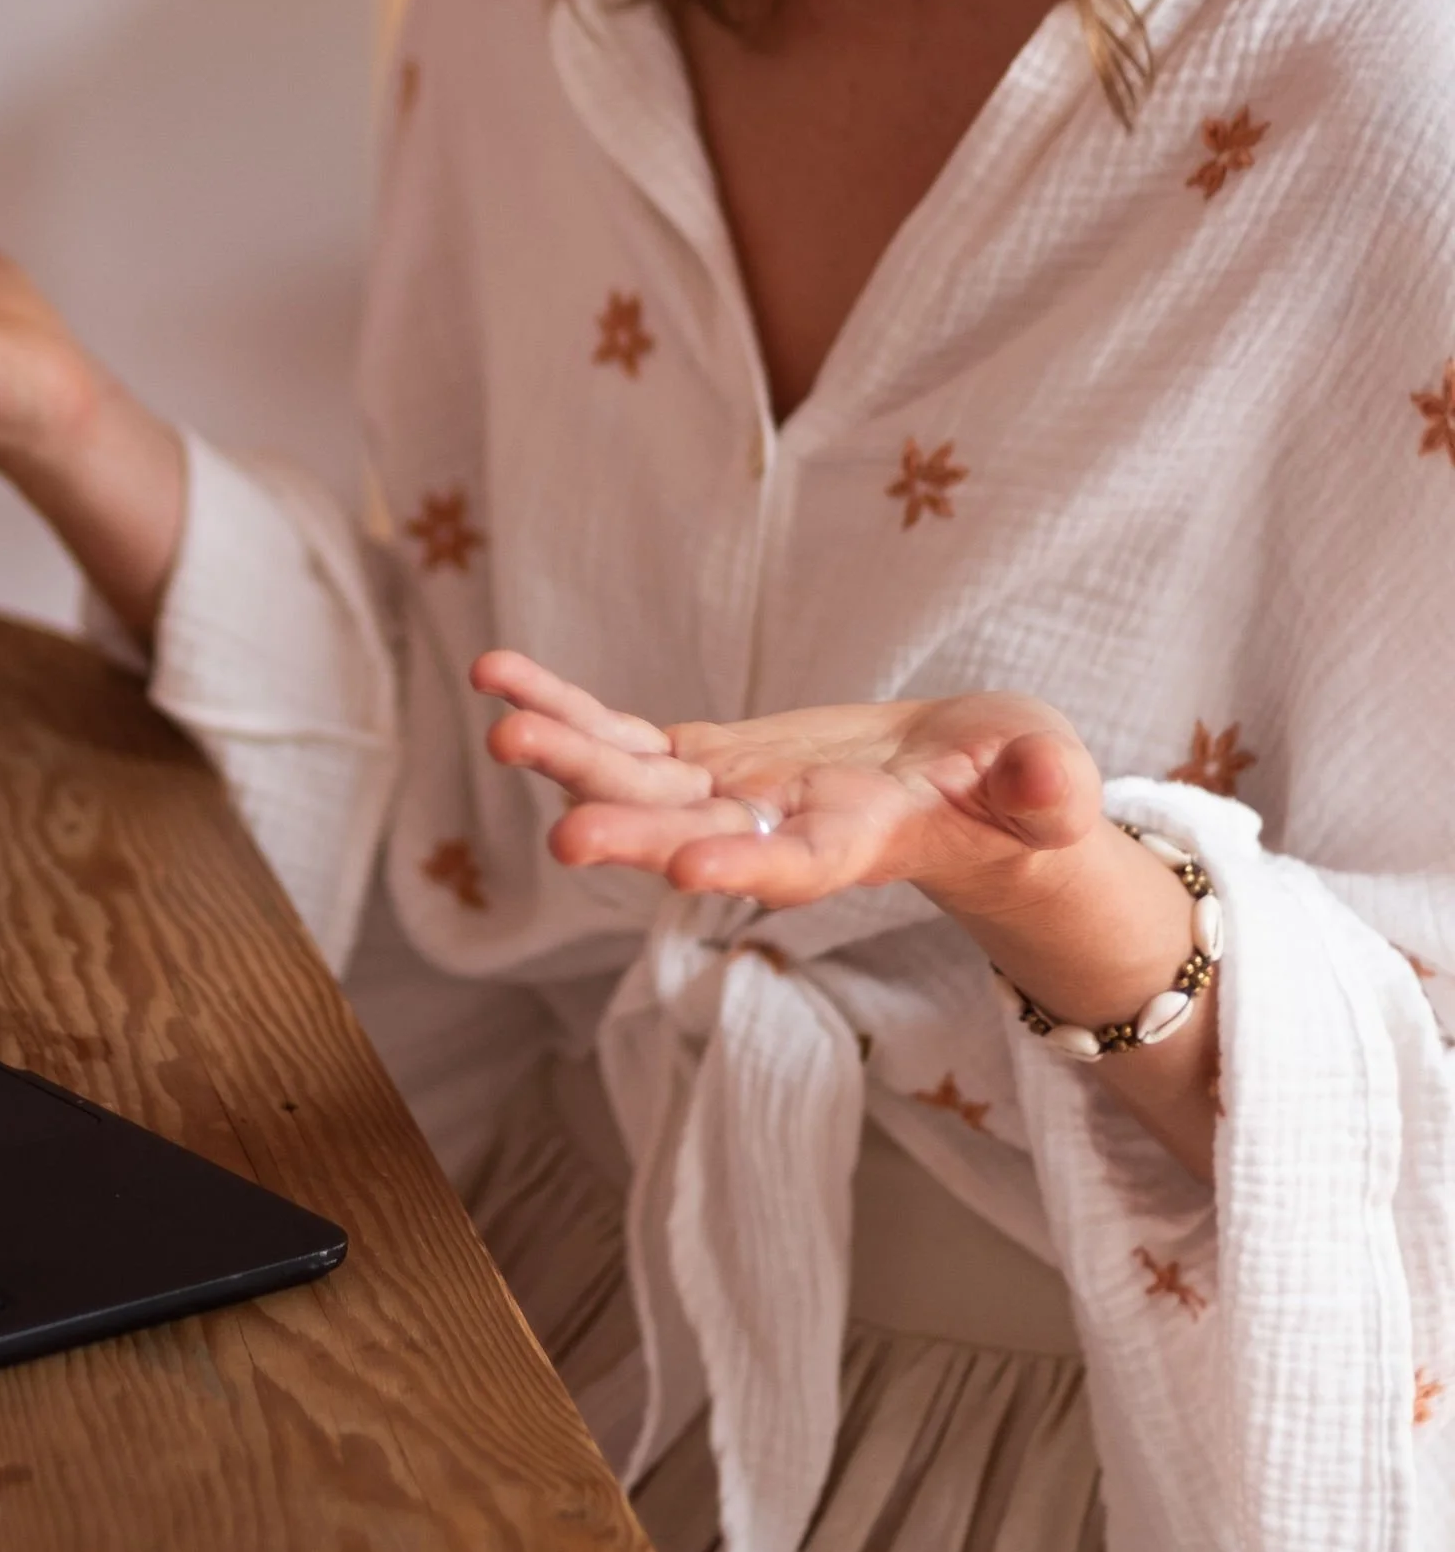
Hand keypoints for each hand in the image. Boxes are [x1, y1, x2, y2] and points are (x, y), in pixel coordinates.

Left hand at [473, 650, 1218, 1176]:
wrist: (959, 787)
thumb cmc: (1017, 790)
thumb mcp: (1048, 782)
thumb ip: (1046, 791)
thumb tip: (1051, 791)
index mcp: (855, 843)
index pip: (798, 866)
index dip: (750, 868)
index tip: (697, 873)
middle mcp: (773, 830)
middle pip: (692, 834)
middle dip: (629, 830)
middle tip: (560, 837)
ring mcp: (729, 795)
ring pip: (636, 781)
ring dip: (569, 756)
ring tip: (499, 722)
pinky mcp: (705, 758)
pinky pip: (621, 734)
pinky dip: (564, 707)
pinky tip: (499, 679)